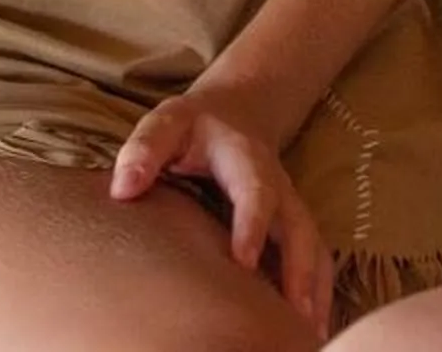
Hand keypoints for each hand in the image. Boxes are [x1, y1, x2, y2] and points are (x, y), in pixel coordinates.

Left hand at [113, 88, 331, 337]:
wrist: (238, 112)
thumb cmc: (194, 126)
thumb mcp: (166, 123)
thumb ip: (145, 149)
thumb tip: (122, 189)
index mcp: (247, 159)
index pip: (255, 192)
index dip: (252, 226)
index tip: (242, 263)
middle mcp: (278, 185)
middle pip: (297, 227)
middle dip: (298, 270)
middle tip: (293, 314)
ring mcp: (290, 205)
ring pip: (313, 246)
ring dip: (315, 289)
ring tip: (311, 333)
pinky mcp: (293, 224)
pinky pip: (314, 257)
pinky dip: (319, 291)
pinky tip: (312, 327)